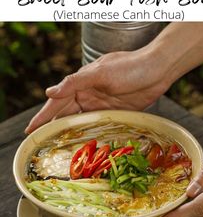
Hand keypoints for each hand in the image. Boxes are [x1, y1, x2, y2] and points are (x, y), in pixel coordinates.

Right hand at [25, 48, 171, 132]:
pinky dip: (91, 136)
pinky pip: (99, 127)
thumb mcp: (100, 72)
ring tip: (60, 150)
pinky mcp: (116, 113)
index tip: (30, 130)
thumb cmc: (130, 66)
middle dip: (54, 129)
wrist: (157, 69)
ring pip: (82, 123)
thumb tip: (49, 92)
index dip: (43, 117)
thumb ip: (75, 82)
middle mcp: (89, 96)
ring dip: (72, 134)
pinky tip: (86, 145)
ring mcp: (102, 106)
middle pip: (67, 115)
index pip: (58, 103)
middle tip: (43, 145)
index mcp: (81, 84)